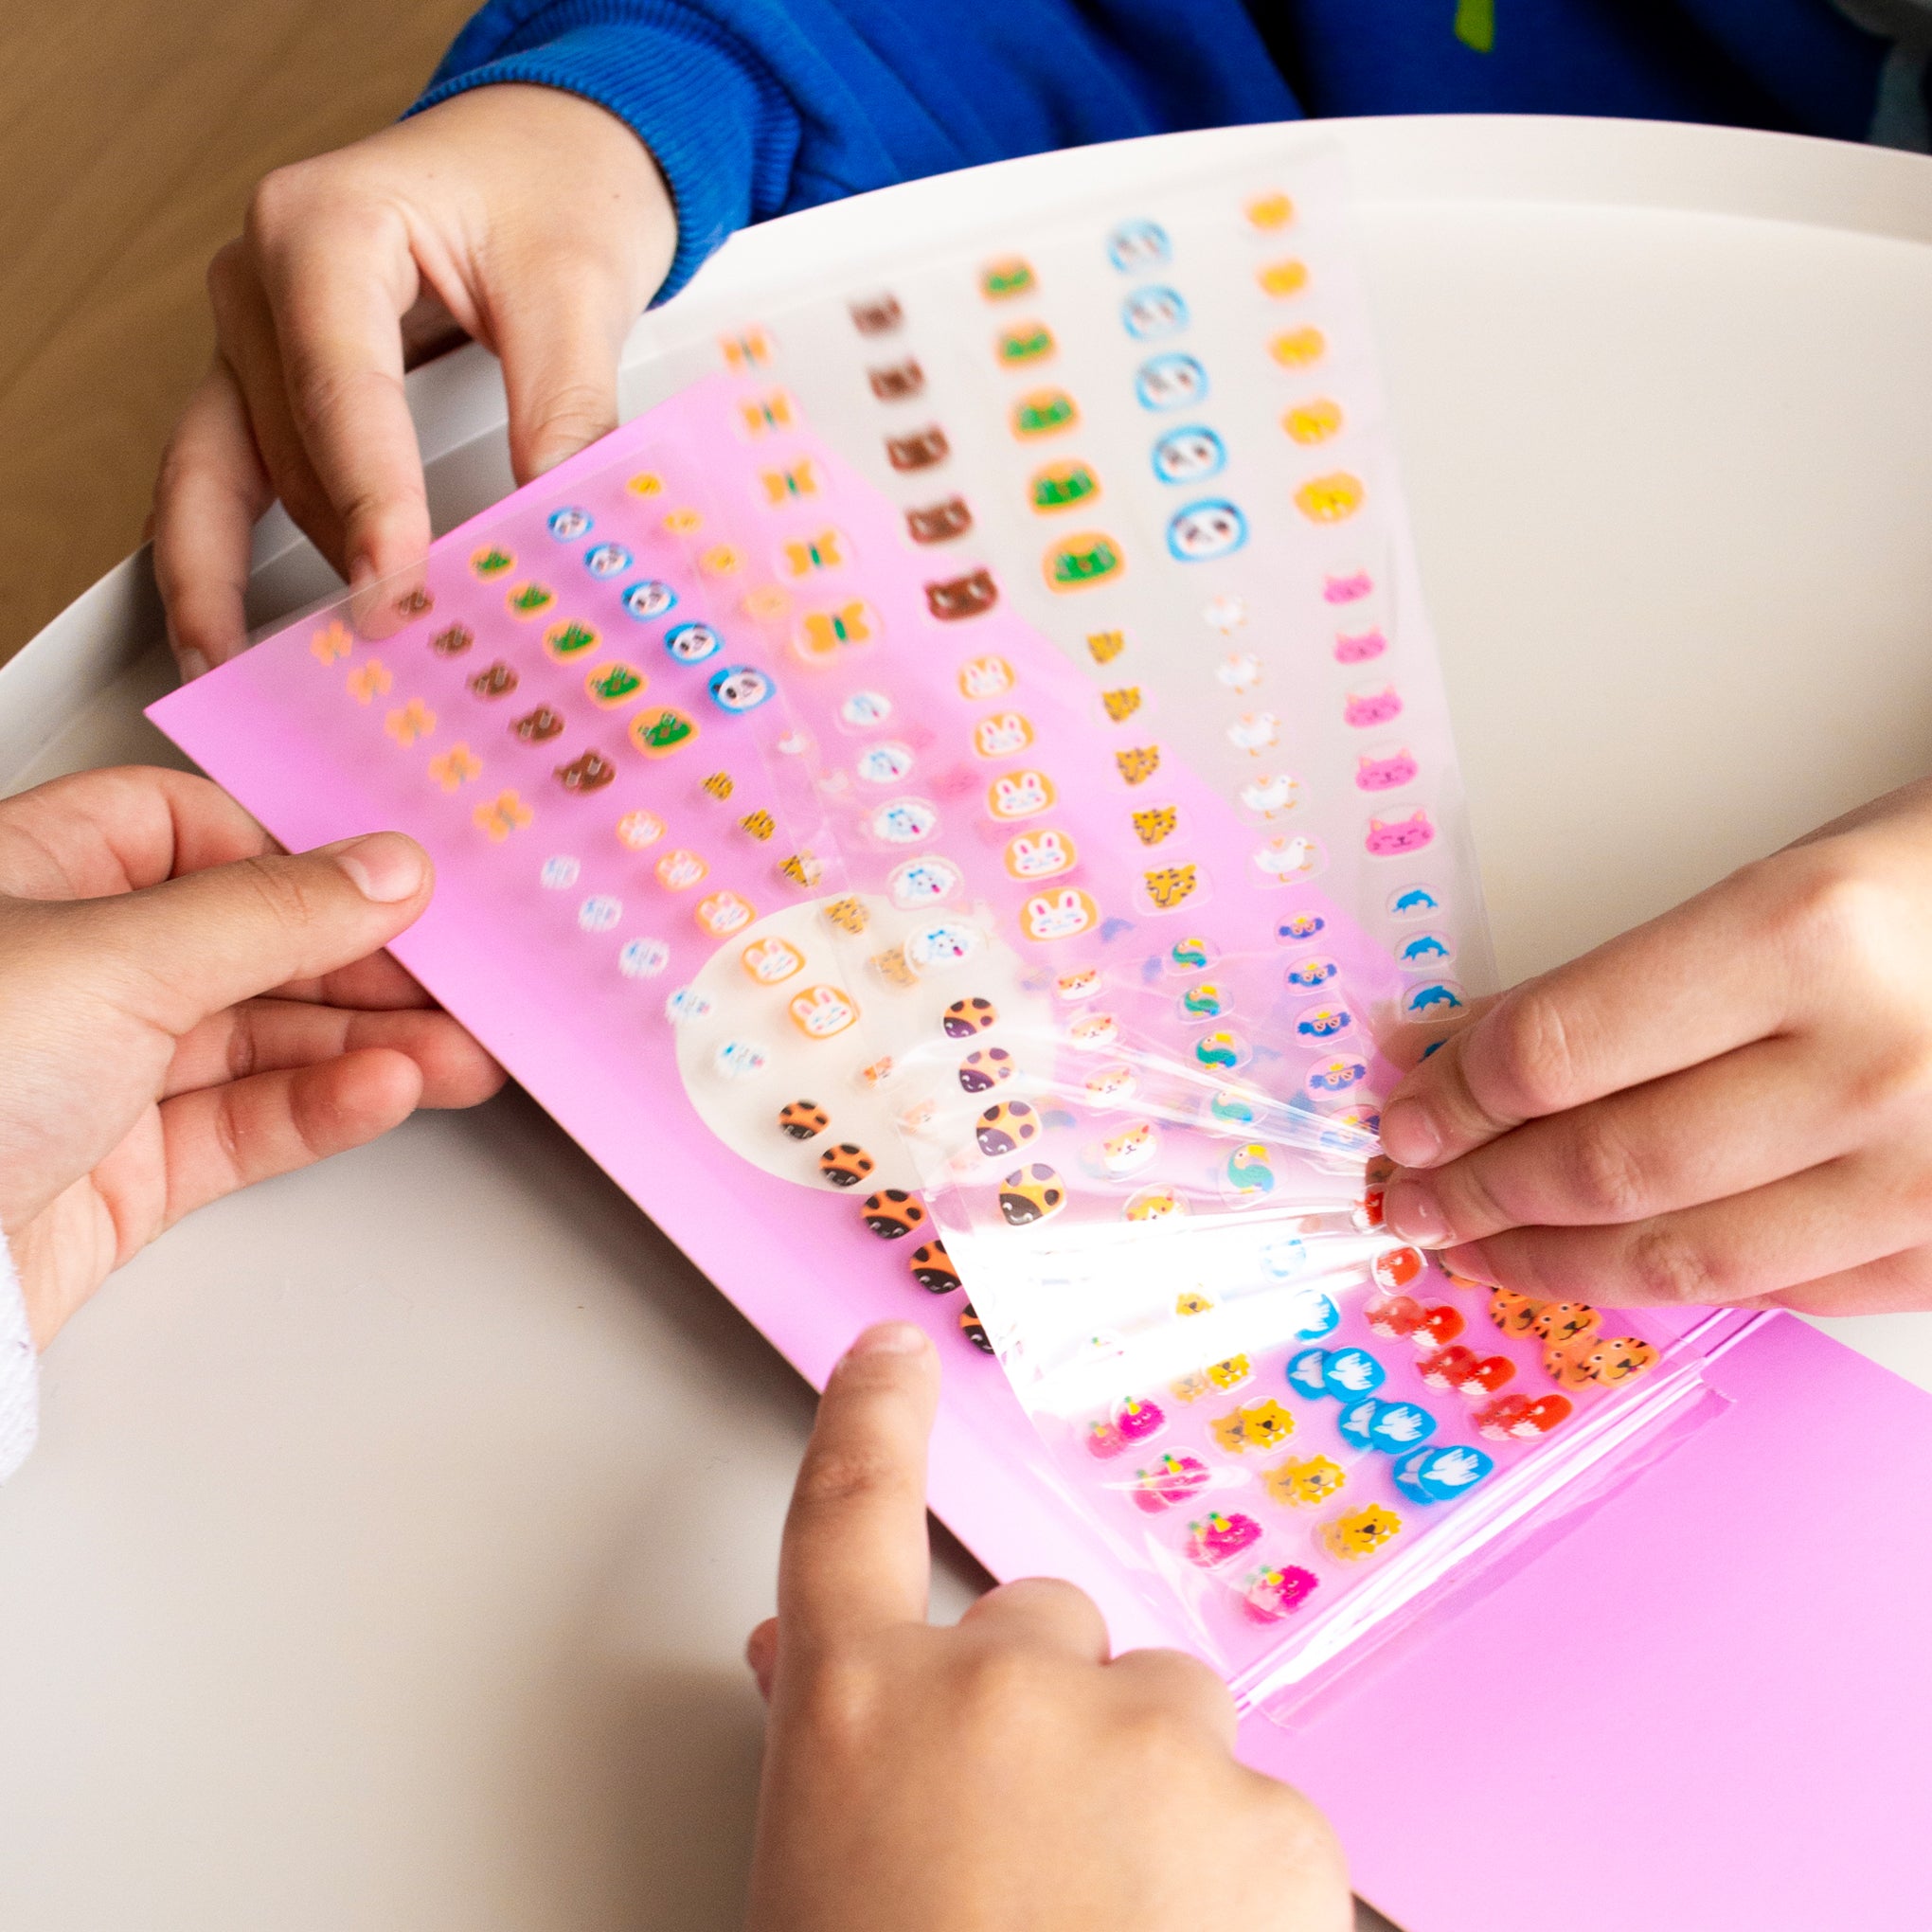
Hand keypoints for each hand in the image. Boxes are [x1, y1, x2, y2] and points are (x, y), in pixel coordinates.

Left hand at [0, 766, 502, 1345]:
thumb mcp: (117, 959)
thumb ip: (271, 911)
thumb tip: (385, 866)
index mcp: (29, 878)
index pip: (189, 832)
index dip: (296, 854)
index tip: (395, 882)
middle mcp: (61, 970)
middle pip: (243, 941)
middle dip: (359, 961)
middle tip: (460, 977)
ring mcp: (90, 1076)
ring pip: (258, 1039)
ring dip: (368, 1042)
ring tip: (464, 1051)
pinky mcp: (118, 1175)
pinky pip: (243, 1125)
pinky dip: (323, 1107)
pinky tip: (390, 1092)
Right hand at [153, 84, 673, 676]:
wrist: (548, 150)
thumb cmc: (551, 188)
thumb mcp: (577, 291)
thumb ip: (565, 413)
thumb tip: (560, 536)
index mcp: (324, 226)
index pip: (340, 389)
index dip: (371, 501)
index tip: (396, 589)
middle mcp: (261, 277)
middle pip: (287, 448)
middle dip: (338, 559)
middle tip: (389, 662)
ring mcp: (253, 333)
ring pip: (233, 477)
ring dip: (264, 580)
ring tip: (295, 685)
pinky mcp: (270, 383)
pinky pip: (224, 481)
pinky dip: (225, 561)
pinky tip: (230, 641)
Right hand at [741, 1323, 1349, 1931]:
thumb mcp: (823, 1869)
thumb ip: (835, 1746)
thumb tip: (811, 1661)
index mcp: (860, 1711)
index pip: (845, 1511)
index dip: (871, 1419)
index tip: (894, 1354)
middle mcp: (1003, 1686)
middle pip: (1048, 1627)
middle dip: (1049, 1711)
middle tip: (1034, 1854)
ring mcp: (1145, 1737)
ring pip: (1167, 1710)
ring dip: (1152, 1789)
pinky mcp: (1272, 1817)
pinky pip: (1257, 1809)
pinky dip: (1238, 1877)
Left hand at [1379, 778, 1931, 1315]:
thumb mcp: (1784, 881)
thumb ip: (1619, 981)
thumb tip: (1453, 1051)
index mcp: (1806, 934)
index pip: (1558, 1052)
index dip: (1452, 1097)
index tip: (1401, 1110)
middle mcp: (1872, 1064)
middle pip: (1603, 1164)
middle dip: (1476, 1190)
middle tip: (1406, 1193)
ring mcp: (1930, 1175)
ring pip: (1684, 1258)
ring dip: (1550, 1260)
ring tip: (1474, 1246)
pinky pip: (1786, 1294)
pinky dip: (1678, 1282)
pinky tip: (1611, 1262)